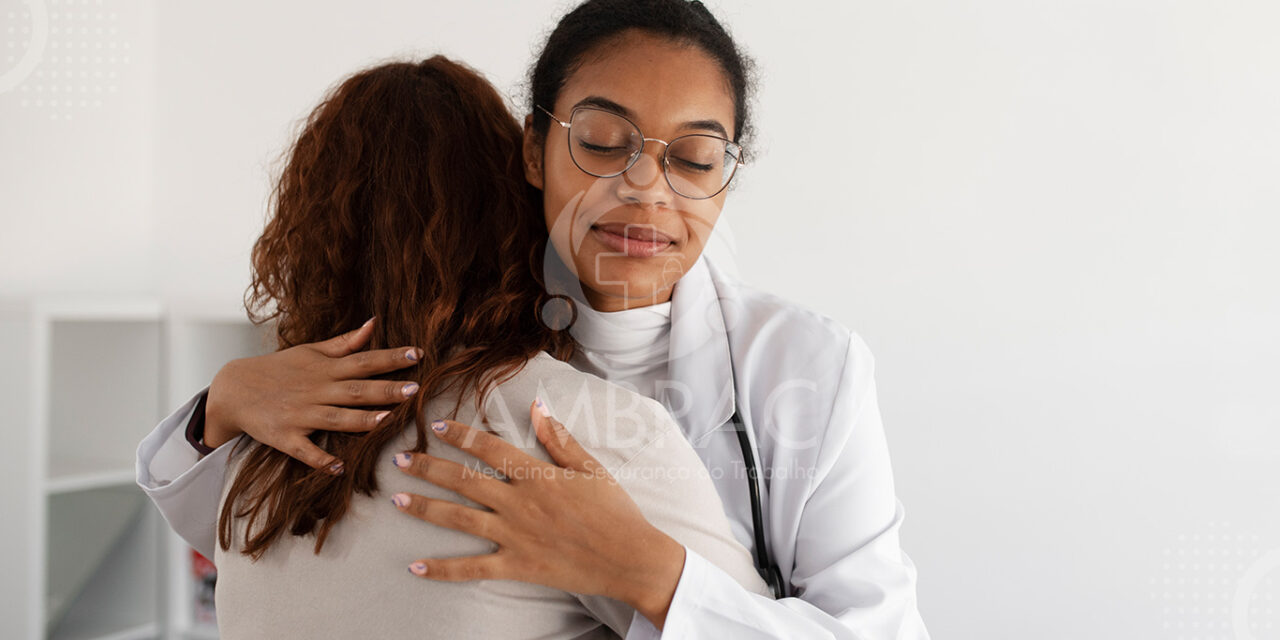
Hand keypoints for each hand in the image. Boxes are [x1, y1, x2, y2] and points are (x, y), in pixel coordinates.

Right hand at [204, 316, 422, 473]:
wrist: (233, 390)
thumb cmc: (278, 369)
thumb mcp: (310, 351)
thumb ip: (345, 343)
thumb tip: (374, 323)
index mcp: (325, 369)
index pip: (363, 361)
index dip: (390, 358)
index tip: (418, 353)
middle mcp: (315, 390)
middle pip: (355, 390)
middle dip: (385, 390)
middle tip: (414, 389)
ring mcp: (300, 415)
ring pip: (335, 418)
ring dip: (361, 420)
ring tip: (387, 420)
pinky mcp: (285, 437)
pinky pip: (305, 451)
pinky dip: (320, 459)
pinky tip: (339, 468)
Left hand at [390, 399, 685, 629]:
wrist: (630, 557)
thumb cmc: (615, 511)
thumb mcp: (591, 468)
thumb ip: (559, 439)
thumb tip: (537, 406)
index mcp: (537, 475)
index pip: (489, 448)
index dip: (460, 435)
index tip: (435, 426)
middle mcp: (519, 502)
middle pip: (463, 480)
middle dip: (428, 468)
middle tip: (399, 460)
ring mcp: (514, 535)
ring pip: (459, 519)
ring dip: (425, 508)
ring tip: (396, 499)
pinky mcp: (516, 565)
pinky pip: (472, 568)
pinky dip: (442, 569)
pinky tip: (415, 567)